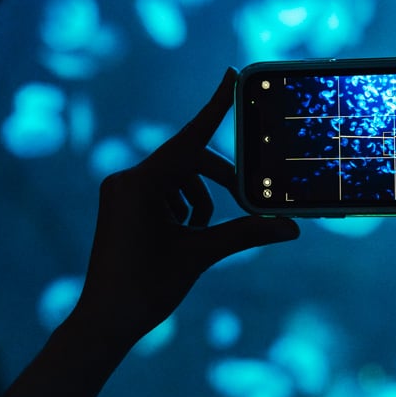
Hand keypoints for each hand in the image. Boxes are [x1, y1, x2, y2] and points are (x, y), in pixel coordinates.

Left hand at [73, 67, 299, 346]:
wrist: (104, 321)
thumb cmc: (147, 288)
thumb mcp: (200, 254)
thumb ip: (246, 233)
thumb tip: (291, 228)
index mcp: (140, 184)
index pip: (188, 138)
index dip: (214, 108)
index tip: (230, 75)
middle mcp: (125, 179)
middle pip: (187, 162)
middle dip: (217, 183)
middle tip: (246, 203)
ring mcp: (120, 191)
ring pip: (177, 180)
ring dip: (198, 203)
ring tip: (196, 239)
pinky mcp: (120, 203)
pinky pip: (161, 192)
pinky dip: (180, 209)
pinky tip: (179, 239)